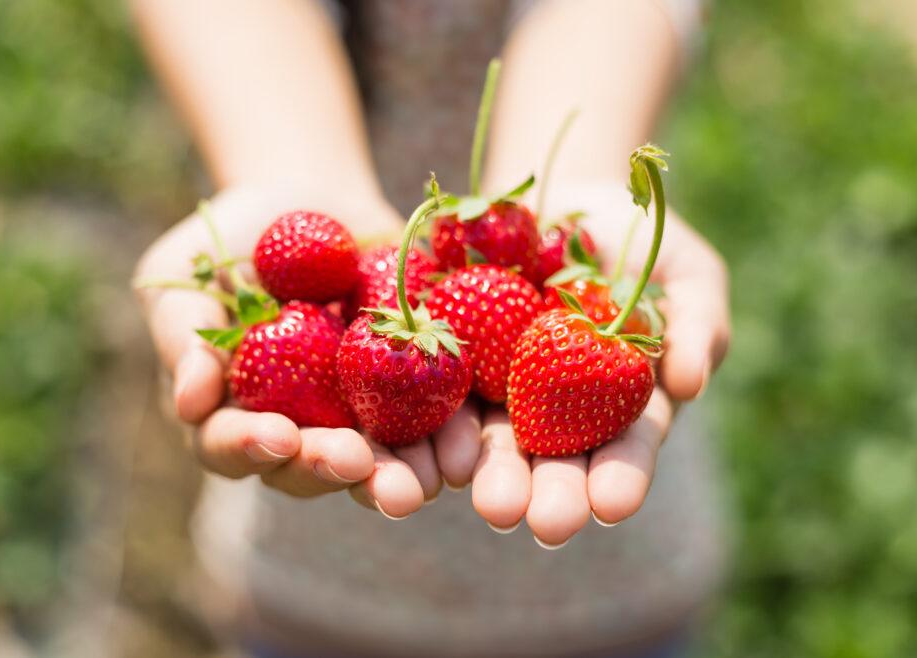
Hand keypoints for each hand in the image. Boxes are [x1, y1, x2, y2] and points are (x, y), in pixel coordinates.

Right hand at [133, 183, 480, 517]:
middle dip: (333, 469)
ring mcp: (360, 414)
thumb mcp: (186, 276)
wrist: (310, 200)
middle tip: (355, 464)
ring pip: (379, 462)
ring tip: (419, 482)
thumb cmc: (230, 241)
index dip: (252, 447)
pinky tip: (467, 445)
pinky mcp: (416, 388)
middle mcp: (301, 429)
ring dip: (399, 476)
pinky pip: (438, 419)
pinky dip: (452, 436)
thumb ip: (185, 339)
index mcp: (236, 413)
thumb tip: (190, 404)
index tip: (278, 434)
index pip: (233, 446)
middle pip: (312, 467)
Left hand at [456, 182, 729, 545]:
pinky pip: (442, 396)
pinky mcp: (455, 361)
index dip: (620, 478)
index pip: (624, 450)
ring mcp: (502, 389)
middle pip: (555, 461)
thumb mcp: (687, 275)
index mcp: (619, 407)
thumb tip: (691, 384)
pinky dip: (441, 425)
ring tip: (493, 505)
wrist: (563, 201)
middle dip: (552, 495)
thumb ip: (697, 326)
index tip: (613, 504)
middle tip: (547, 524)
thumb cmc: (640, 246)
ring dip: (493, 477)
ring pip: (494, 442)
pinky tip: (442, 452)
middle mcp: (558, 412)